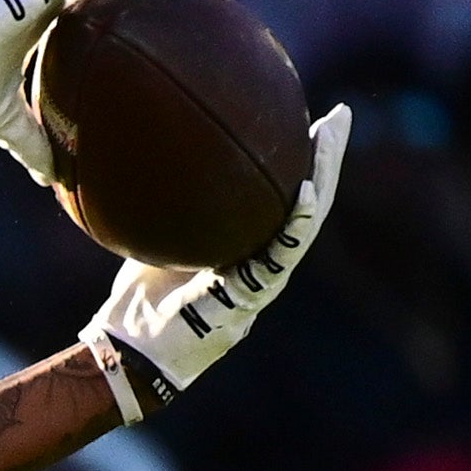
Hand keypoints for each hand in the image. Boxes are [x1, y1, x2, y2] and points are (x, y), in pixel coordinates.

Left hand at [76, 104, 347, 422]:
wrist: (129, 354)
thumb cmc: (140, 303)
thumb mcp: (161, 242)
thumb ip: (174, 212)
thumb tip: (159, 162)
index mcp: (248, 252)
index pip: (285, 200)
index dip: (303, 163)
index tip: (313, 120)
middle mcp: (263, 266)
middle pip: (307, 205)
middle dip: (327, 159)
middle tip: (341, 116)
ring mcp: (260, 284)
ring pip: (305, 226)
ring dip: (323, 180)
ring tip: (331, 139)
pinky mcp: (247, 301)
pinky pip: (280, 258)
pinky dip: (296, 224)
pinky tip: (308, 191)